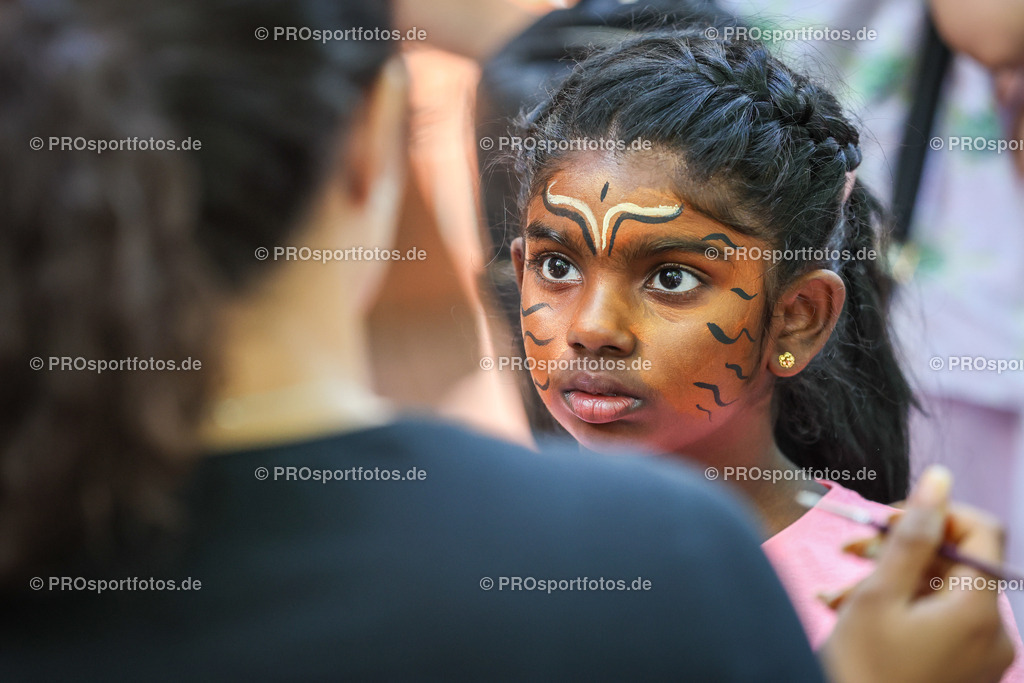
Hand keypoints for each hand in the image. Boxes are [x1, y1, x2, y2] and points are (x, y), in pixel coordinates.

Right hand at [820, 466, 1015, 682]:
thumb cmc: (861, 670)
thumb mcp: (879, 594)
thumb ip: (912, 533)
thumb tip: (939, 479)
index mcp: (978, 607)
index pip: (980, 528)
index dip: (934, 514)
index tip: (886, 523)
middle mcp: (994, 632)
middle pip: (955, 562)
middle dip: (900, 550)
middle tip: (849, 553)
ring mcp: (982, 659)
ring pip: (940, 594)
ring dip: (891, 583)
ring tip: (839, 596)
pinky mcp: (964, 676)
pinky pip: (939, 626)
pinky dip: (901, 614)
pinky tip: (855, 618)